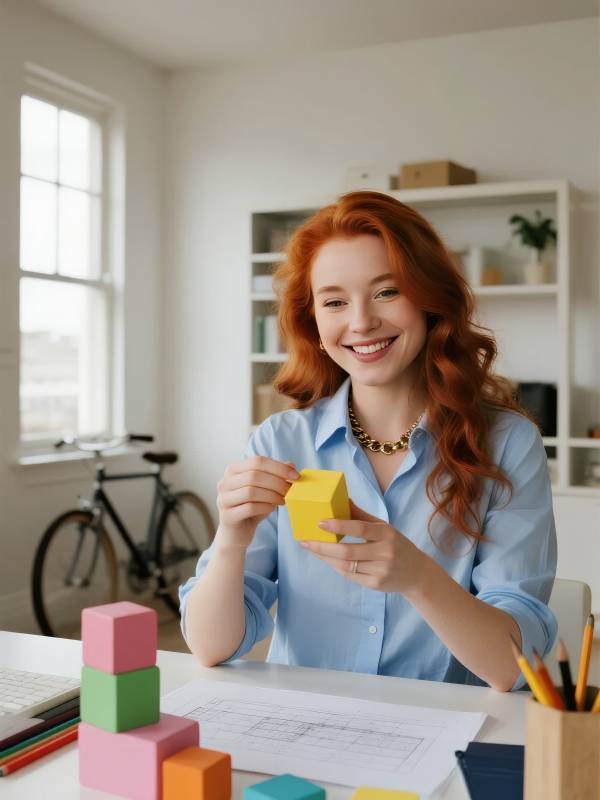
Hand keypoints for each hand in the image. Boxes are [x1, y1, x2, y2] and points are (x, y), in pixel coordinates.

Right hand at [215, 456, 298, 549]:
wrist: (237, 533)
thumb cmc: (252, 507)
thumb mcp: (265, 489)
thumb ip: (276, 475)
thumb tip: (291, 465)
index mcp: (233, 470)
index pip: (257, 461)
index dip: (279, 467)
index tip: (296, 476)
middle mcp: (225, 482)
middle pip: (254, 476)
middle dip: (277, 482)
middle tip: (291, 490)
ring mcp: (223, 499)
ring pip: (251, 492)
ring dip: (272, 495)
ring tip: (283, 500)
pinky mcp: (227, 516)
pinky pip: (249, 508)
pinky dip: (265, 507)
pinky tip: (273, 508)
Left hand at [300, 499, 427, 593]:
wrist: (416, 573)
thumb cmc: (396, 545)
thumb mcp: (384, 528)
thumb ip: (362, 516)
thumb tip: (343, 499)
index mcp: (387, 534)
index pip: (360, 529)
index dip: (339, 526)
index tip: (320, 522)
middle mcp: (385, 553)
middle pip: (347, 551)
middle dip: (322, 547)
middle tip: (305, 541)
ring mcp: (380, 571)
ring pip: (345, 565)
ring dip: (325, 557)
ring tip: (311, 548)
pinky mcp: (375, 584)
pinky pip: (350, 575)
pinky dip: (335, 566)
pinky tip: (326, 559)